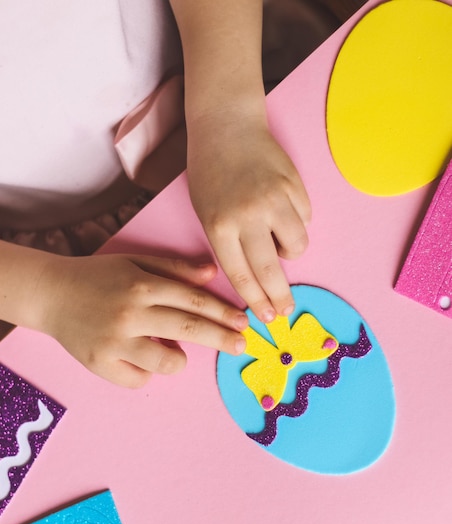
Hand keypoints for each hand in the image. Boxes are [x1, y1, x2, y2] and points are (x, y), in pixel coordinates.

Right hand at [37, 254, 247, 386]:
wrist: (50, 294)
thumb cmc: (98, 277)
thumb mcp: (135, 262)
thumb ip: (174, 268)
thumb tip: (211, 273)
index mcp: (142, 285)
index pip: (194, 300)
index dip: (223, 312)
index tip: (242, 321)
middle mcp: (130, 313)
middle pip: (189, 329)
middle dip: (221, 339)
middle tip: (241, 346)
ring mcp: (114, 341)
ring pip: (166, 362)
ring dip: (180, 360)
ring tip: (175, 353)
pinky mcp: (100, 364)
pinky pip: (139, 379)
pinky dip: (146, 372)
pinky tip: (141, 358)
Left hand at [187, 115, 310, 322]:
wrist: (227, 127)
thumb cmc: (211, 174)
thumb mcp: (207, 213)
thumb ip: (229, 244)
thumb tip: (259, 276)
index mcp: (220, 225)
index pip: (242, 274)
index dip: (256, 301)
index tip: (266, 318)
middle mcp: (249, 215)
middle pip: (271, 269)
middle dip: (280, 297)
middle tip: (285, 310)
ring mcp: (274, 199)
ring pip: (297, 245)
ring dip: (290, 251)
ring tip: (276, 237)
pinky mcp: (294, 185)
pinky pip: (305, 219)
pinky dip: (297, 223)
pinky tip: (282, 209)